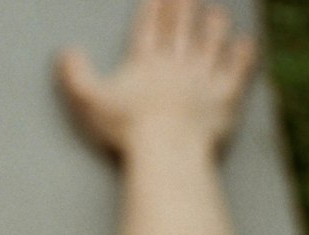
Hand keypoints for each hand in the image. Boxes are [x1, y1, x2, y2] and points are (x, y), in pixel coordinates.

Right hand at [55, 0, 257, 157]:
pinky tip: (245, 45)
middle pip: (181, 28)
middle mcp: (177, 62)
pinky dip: (242, 57)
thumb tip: (63, 53)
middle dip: (184, 7)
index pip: (149, 27)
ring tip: (215, 15)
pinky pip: (236, 71)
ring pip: (211, 43)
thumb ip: (77, 77)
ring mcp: (203, 77)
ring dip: (214, 27)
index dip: (154, 8)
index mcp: (146, 62)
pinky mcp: (223, 96)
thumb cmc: (128, 128)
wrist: (168, 147)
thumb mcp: (92, 102)